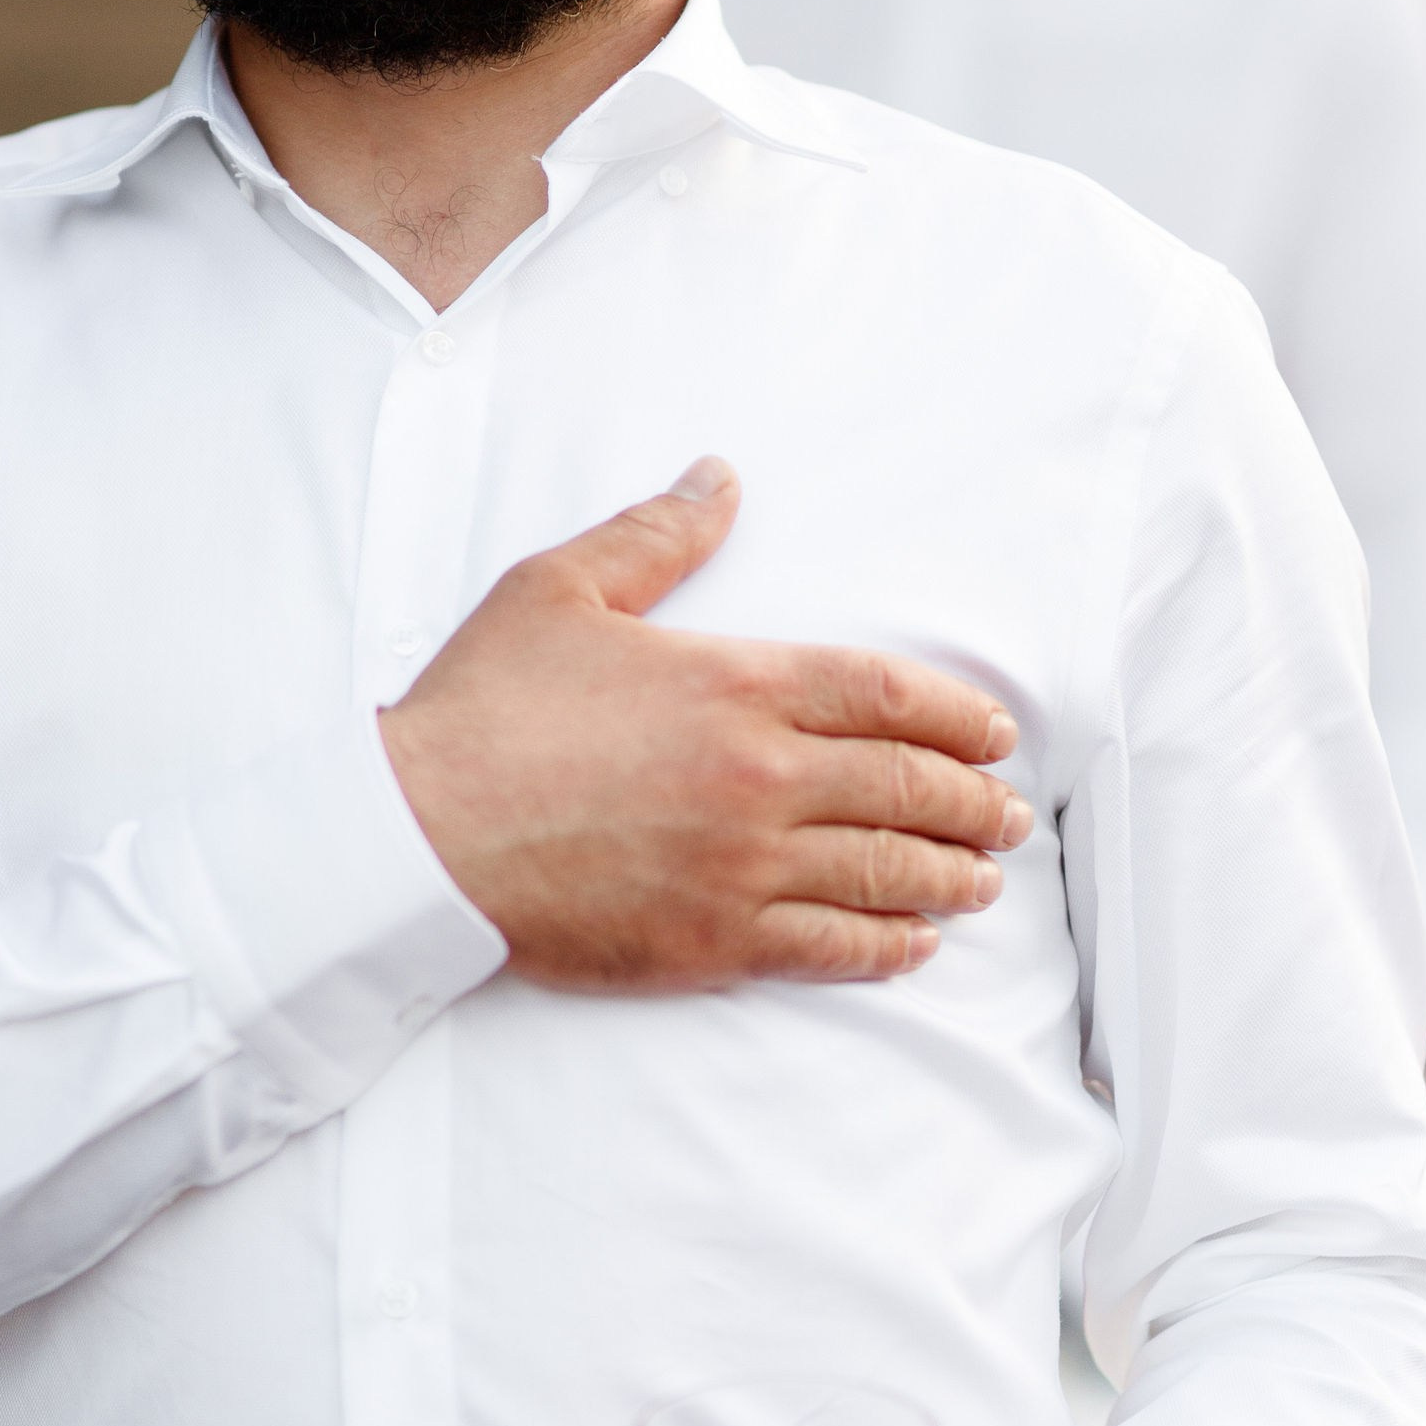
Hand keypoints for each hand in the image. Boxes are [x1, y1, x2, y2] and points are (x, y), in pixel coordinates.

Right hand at [379, 461, 1029, 990]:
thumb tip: (720, 477)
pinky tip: (911, 944)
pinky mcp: (711, 941)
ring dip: (948, 877)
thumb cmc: (482, 711)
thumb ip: (657, 534)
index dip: (955, 715)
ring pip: (883, 874)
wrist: (418, 839)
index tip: (993, 732)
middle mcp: (759, 777)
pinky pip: (828, 948)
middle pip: (906, 787)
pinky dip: (884, 947)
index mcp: (737, 684)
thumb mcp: (561, 590)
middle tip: (1008, 814)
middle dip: (973, 803)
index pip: (886, 694)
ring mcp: (742, 868)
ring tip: (982, 880)